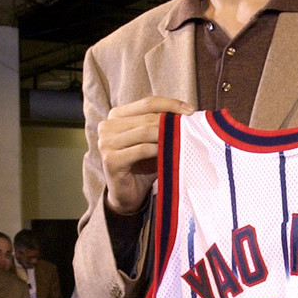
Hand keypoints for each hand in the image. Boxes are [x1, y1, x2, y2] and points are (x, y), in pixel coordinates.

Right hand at [98, 96, 194, 214]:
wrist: (128, 195)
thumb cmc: (142, 166)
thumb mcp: (152, 141)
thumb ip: (162, 126)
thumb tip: (188, 112)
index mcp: (116, 115)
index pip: (148, 103)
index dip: (170, 104)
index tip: (190, 110)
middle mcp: (107, 126)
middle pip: (147, 117)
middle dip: (170, 122)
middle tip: (190, 128)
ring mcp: (106, 142)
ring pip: (144, 131)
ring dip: (166, 135)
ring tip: (182, 140)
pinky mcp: (111, 159)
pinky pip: (141, 149)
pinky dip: (158, 150)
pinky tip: (168, 154)